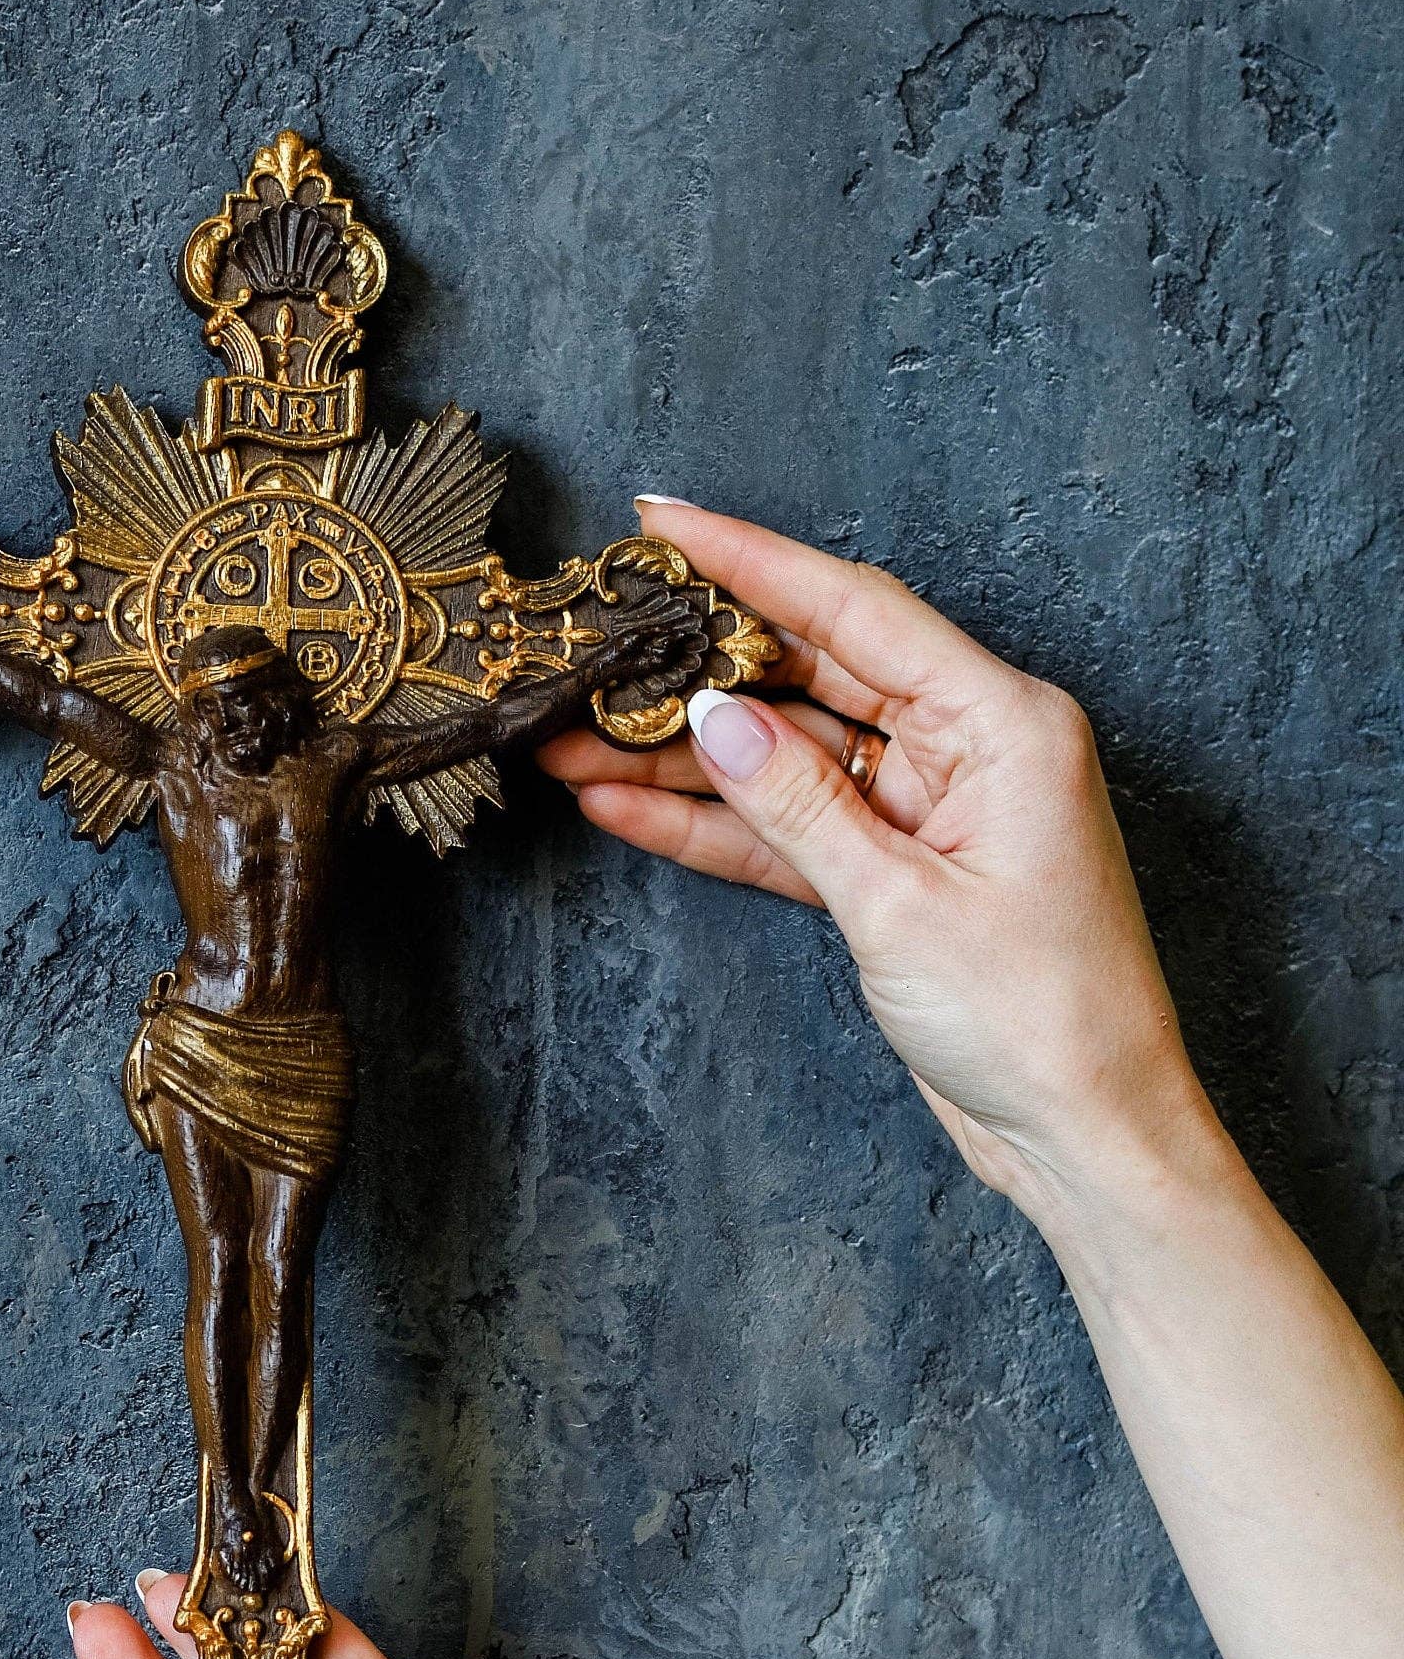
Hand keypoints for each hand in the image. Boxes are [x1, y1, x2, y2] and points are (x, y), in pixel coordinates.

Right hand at [540, 500, 1212, 1217]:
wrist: (1085, 1135)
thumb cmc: (1040, 1020)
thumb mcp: (901, 904)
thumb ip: (797, 804)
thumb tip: (711, 719)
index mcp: (1001, 721)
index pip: (855, 609)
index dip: (751, 561)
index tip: (661, 523)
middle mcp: (968, 748)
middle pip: (811, 673)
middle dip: (695, 664)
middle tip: (596, 639)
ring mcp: (929, 811)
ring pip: (786, 758)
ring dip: (683, 756)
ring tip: (574, 734)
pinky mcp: (895, 875)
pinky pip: (790, 830)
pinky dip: (715, 824)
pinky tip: (625, 804)